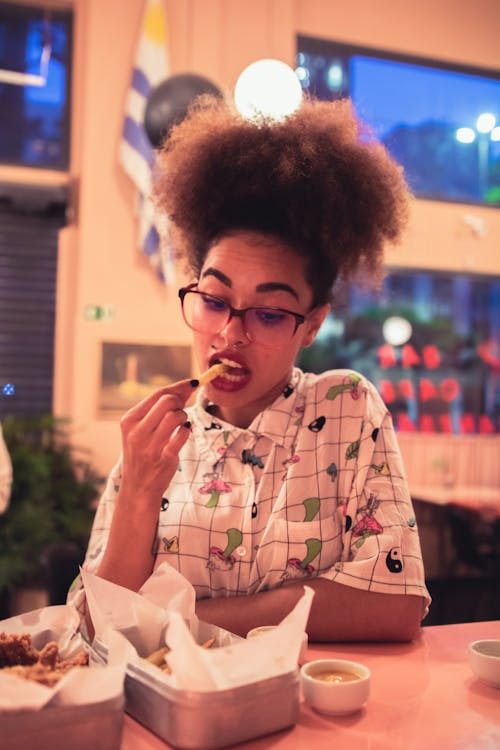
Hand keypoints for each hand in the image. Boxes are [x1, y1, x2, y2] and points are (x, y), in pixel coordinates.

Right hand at [118, 379, 194, 505]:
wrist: (138, 486)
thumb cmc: (142, 452)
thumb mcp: (141, 429)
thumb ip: (159, 409)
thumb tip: (186, 387)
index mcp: (129, 420)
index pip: (157, 394)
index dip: (179, 386)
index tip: (193, 383)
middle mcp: (137, 431)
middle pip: (167, 401)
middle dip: (181, 402)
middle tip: (182, 410)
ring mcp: (150, 445)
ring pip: (175, 416)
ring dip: (184, 417)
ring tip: (180, 424)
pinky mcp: (164, 458)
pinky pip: (182, 435)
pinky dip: (186, 431)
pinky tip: (183, 433)